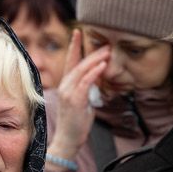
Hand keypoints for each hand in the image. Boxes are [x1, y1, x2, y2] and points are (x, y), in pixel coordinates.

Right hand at [48, 30, 109, 161]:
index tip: (78, 32)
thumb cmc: (76, 123)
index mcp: (66, 86)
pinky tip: (103, 66)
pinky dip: (94, 73)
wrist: (68, 139)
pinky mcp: (74, 100)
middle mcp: (64, 87)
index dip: (74, 46)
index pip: (70, 62)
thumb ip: (87, 88)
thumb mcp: (83, 101)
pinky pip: (85, 83)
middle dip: (92, 52)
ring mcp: (68, 93)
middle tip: (106, 44)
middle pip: (78, 63)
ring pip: (82, 71)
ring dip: (96, 60)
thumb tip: (97, 78)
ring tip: (108, 52)